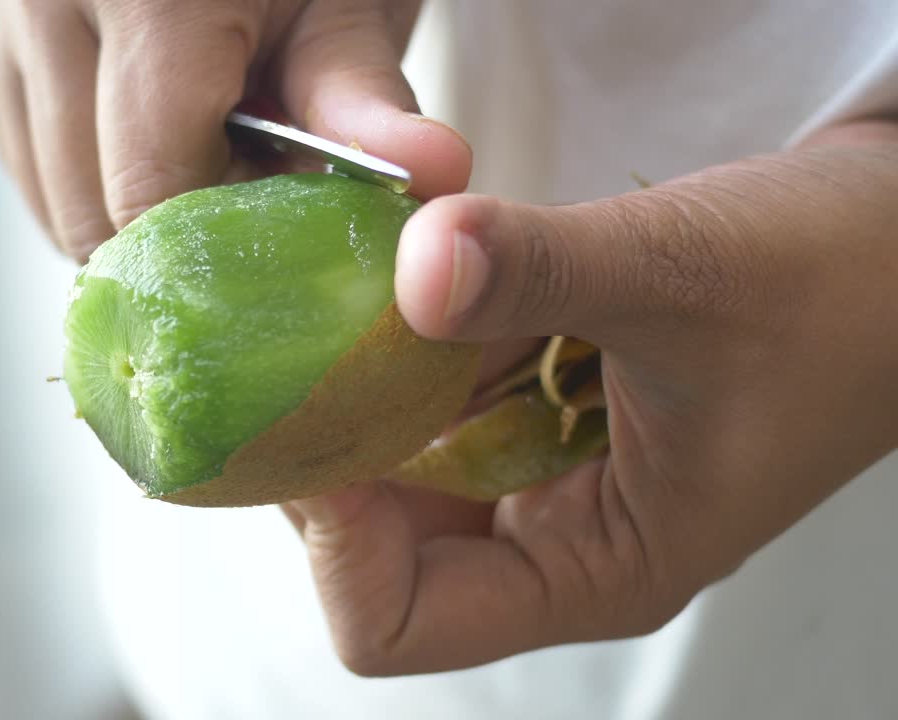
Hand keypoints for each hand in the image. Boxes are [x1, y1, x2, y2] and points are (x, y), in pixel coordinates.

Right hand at [0, 0, 471, 259]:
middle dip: (175, 239)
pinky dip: (87, 175)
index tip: (279, 247)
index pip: (151, 194)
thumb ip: (362, 94)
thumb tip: (432, 176)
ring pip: (46, 197)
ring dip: (126, 212)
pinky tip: (146, 130)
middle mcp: (35, 3)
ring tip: (201, 149)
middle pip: (86, 213)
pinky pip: (23, 158)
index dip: (220, 248)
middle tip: (250, 196)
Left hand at [283, 120, 897, 674]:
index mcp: (592, 571)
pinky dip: (396, 340)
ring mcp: (538, 468)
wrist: (890, 243)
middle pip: (372, 544)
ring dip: (353, 384)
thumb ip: (546, 268)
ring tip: (334, 293)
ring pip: (391, 459)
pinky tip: (391, 272)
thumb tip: (416, 260)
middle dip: (324, 452)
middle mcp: (550, 535)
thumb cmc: (835, 290)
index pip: (397, 624)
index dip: (334, 543)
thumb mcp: (685, 276)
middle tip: (294, 344)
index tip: (317, 417)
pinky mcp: (535, 400)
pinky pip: (429, 390)